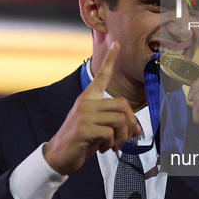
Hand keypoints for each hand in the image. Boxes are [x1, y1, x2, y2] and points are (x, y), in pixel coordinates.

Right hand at [43, 42, 141, 174]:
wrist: (59, 155)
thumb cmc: (82, 140)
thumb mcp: (101, 129)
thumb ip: (117, 125)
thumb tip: (138, 129)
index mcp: (89, 98)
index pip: (102, 75)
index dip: (110, 59)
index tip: (116, 43)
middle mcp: (86, 102)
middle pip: (123, 105)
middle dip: (130, 125)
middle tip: (125, 138)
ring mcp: (84, 115)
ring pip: (119, 120)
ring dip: (122, 137)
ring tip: (113, 145)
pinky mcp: (83, 129)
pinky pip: (110, 134)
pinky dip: (111, 144)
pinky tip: (102, 148)